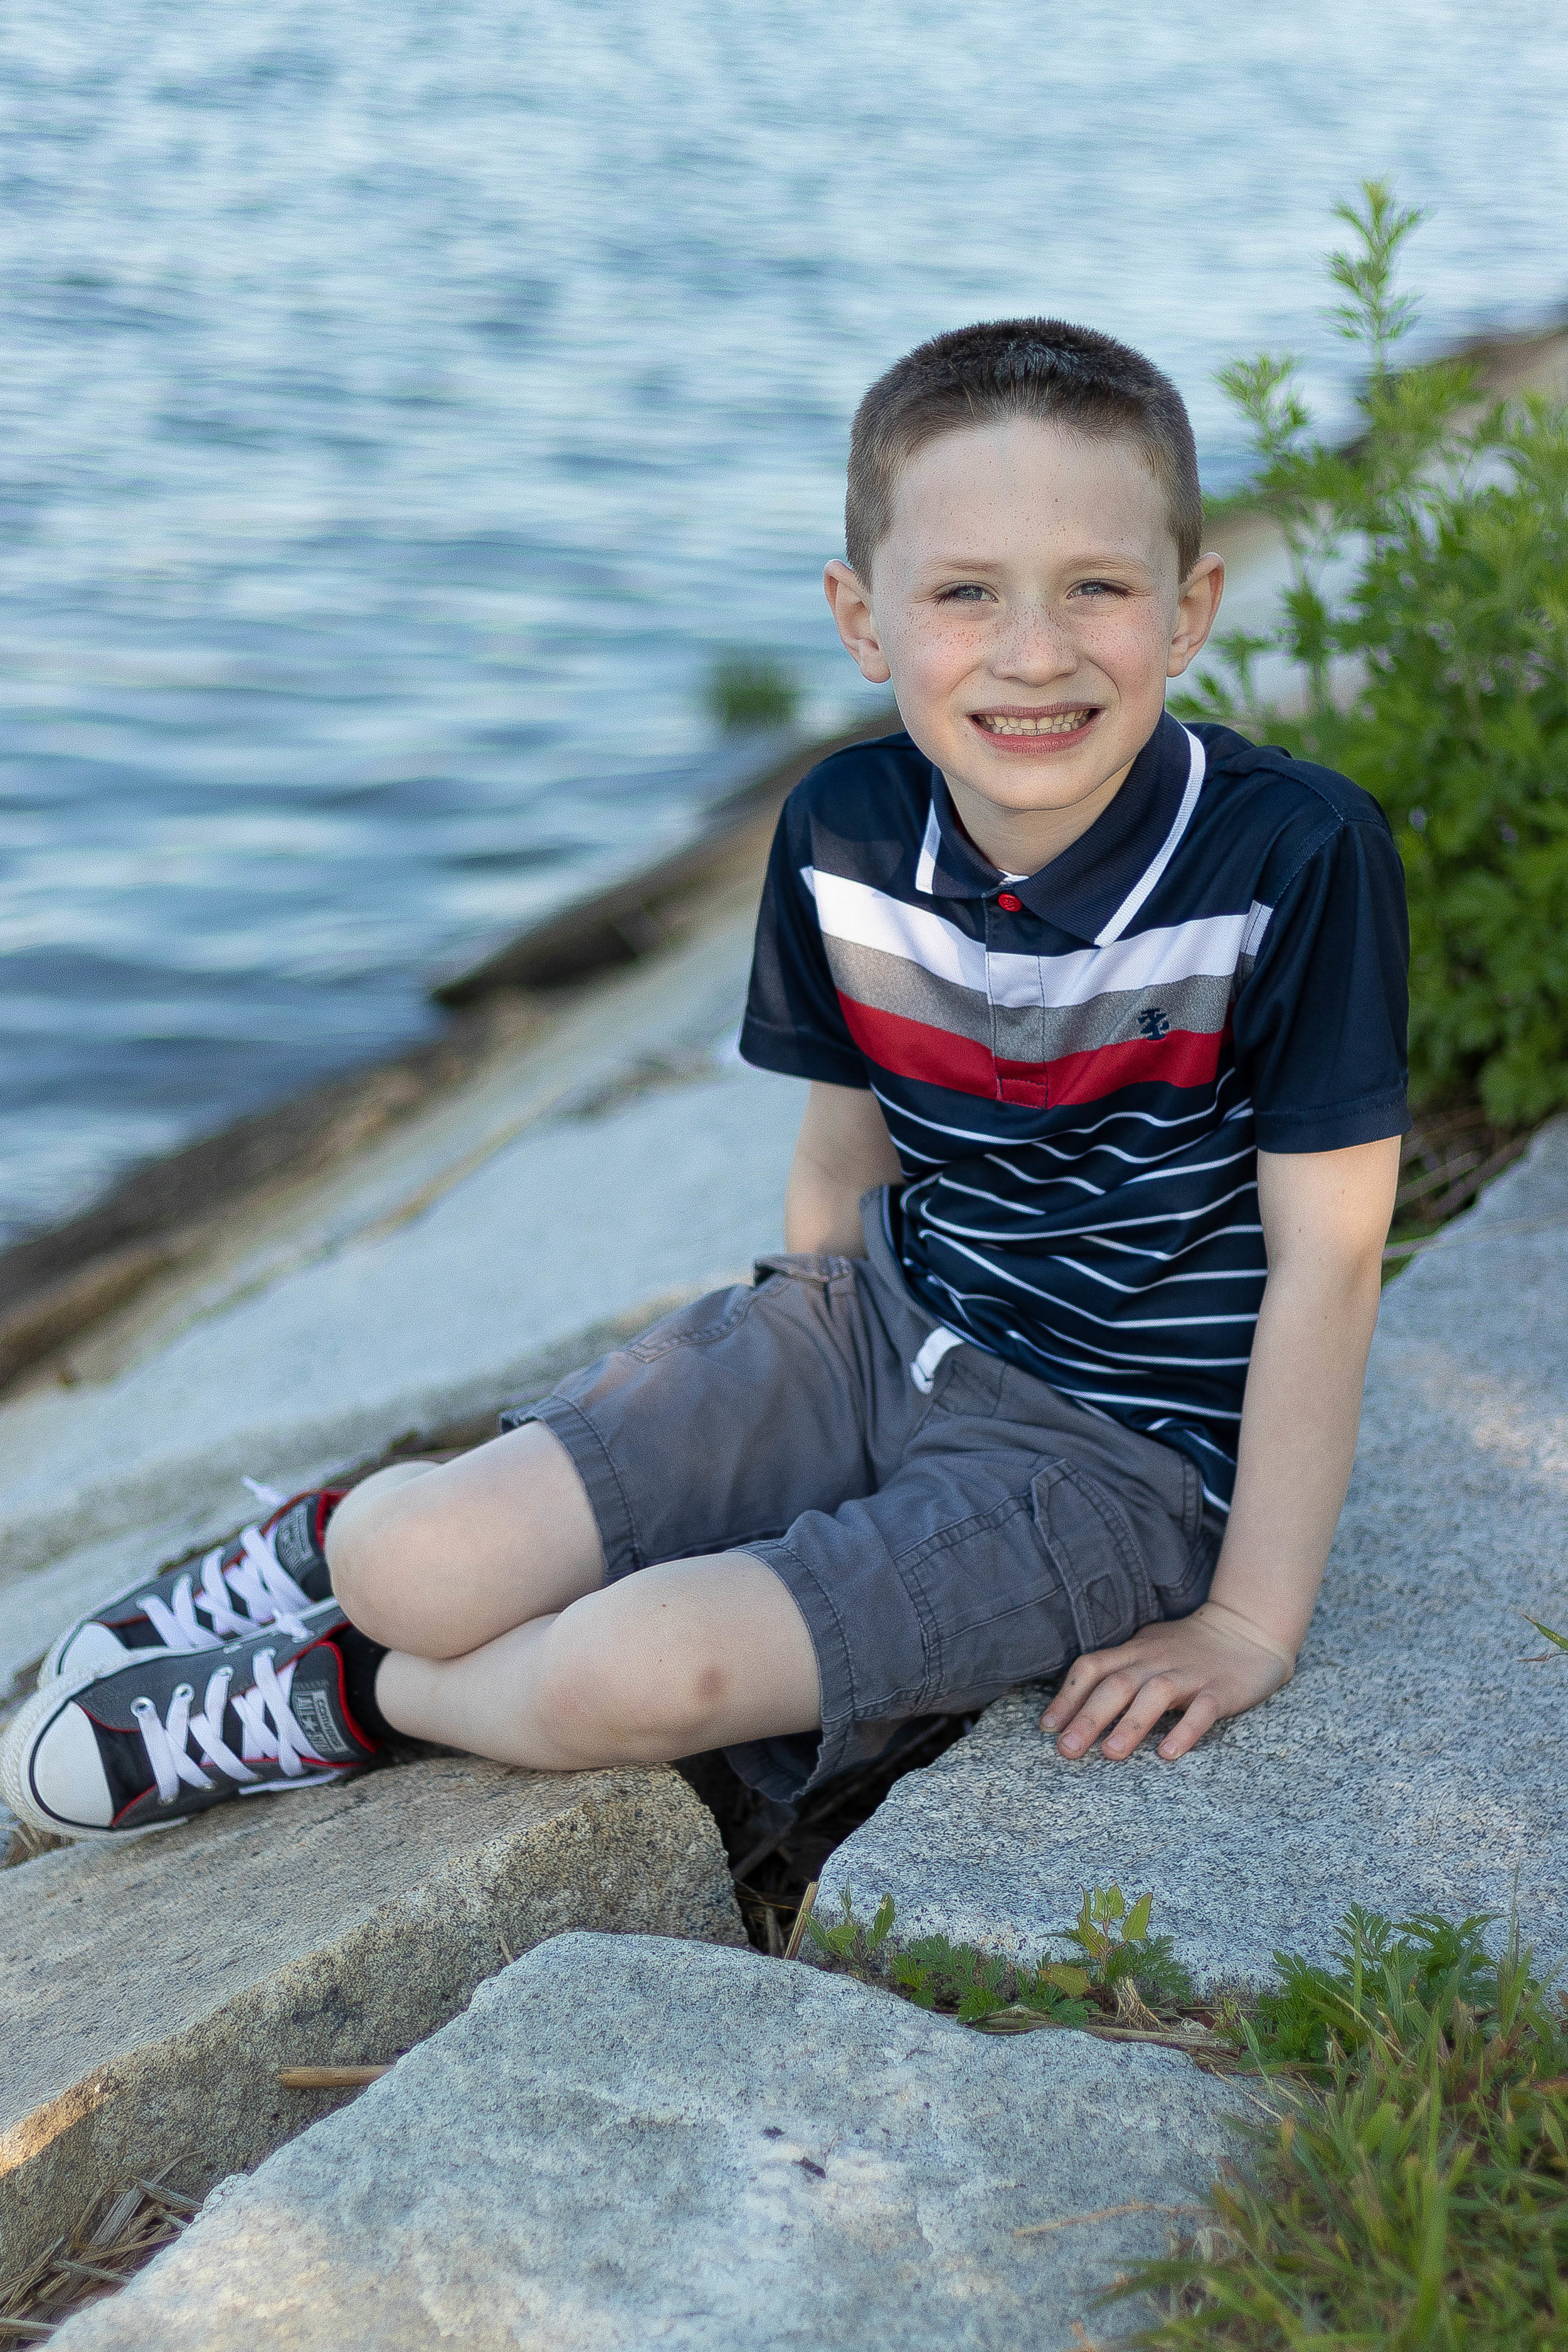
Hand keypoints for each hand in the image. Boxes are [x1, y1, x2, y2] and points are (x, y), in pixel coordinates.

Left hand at [1039, 1603, 1293, 1762]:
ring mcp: (1189, 1674)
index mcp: (1134, 1652)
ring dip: (1130, 1724)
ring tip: (1110, 1754)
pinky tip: (1169, 1754)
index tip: (1047, 1727)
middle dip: (1088, 1717)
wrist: (1247, 1627)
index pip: (1092, 1667)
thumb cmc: (1188, 1647)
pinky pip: (1202, 1710)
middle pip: (1116, 1684)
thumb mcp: (1146, 1650)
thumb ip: (1117, 1670)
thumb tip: (1073, 1704)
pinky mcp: (1220, 1689)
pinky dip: (1185, 1731)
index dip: (1068, 1695)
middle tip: (1066, 1750)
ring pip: (1155, 1694)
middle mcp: (1156, 1660)